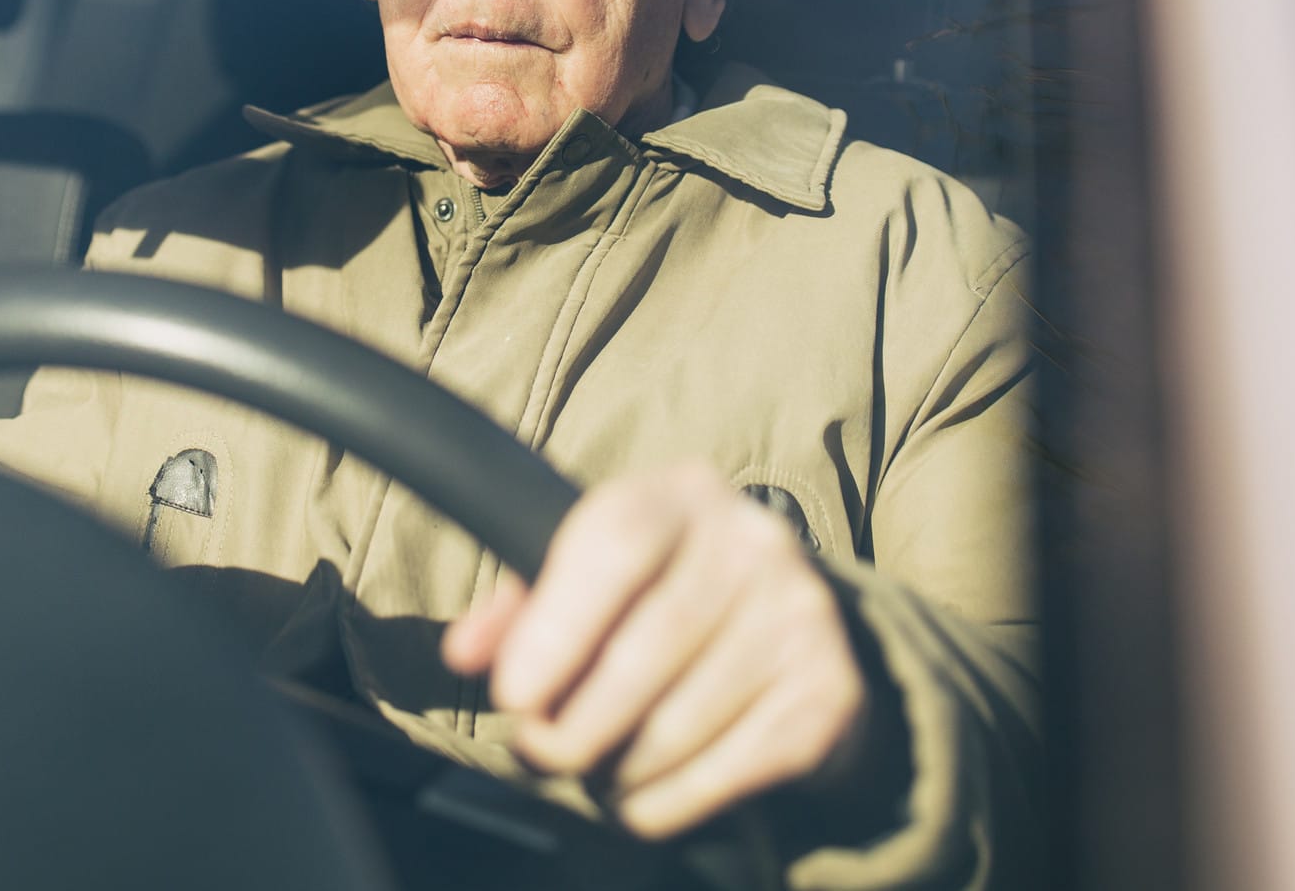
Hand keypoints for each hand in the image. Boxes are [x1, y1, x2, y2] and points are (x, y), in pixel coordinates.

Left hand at [441, 463, 868, 838]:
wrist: (788, 628)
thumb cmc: (660, 596)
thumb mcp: (591, 572)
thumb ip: (521, 603)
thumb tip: (465, 651)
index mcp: (683, 493)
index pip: (616, 543)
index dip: (556, 628)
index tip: (513, 697)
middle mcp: (754, 541)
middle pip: (647, 647)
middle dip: (577, 722)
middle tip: (541, 752)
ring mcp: (801, 614)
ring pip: (680, 723)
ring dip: (618, 769)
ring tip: (597, 769)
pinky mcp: (829, 692)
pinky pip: (725, 770)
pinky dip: (665, 801)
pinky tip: (640, 796)